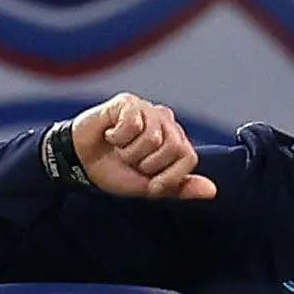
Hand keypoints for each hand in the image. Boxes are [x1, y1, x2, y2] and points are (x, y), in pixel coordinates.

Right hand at [69, 93, 214, 200]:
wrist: (81, 163)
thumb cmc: (115, 171)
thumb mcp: (149, 187)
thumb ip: (180, 187)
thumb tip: (212, 191)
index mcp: (175, 140)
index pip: (189, 157)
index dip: (169, 176)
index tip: (150, 183)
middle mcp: (166, 121)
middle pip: (174, 147)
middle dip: (148, 165)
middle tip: (131, 163)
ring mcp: (147, 109)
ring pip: (152, 137)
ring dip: (130, 152)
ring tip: (119, 149)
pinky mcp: (127, 102)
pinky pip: (132, 123)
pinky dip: (117, 137)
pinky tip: (110, 135)